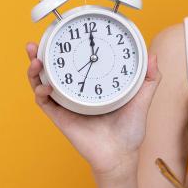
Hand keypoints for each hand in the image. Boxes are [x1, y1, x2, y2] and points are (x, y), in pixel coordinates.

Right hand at [26, 42, 161, 175]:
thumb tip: (153, 55)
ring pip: (42, 82)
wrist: (121, 154)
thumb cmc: (130, 129)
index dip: (64, 47)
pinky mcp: (60, 117)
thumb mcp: (142, 98)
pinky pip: (44, 102)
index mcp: (91, 84)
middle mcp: (75, 92)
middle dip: (40, 54)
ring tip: (35, 58)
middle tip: (35, 42)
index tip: (62, 32)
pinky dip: (40, 91)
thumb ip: (149, 78)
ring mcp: (65, 104)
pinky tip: (45, 85)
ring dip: (34, 69)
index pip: (74, 61)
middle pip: (51, 69)